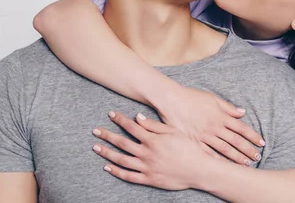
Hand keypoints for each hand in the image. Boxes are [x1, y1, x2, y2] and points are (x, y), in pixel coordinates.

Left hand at [92, 111, 218, 189]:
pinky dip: (116, 172)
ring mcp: (146, 167)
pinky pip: (128, 176)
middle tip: (95, 131)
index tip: (111, 114)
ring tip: (96, 148)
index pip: (131, 127)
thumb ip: (154, 125)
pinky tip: (107, 167)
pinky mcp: (148, 179)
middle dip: (107, 135)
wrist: (199, 169)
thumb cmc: (189, 148)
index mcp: (153, 139)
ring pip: (121, 160)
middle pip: (122, 142)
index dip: (120, 119)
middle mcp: (146, 153)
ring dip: (107, 153)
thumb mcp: (173, 132)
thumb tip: (138, 117)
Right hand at [155, 86, 263, 163]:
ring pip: (224, 149)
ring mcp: (204, 135)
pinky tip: (224, 166)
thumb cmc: (192, 97)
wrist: (172, 101)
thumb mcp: (213, 98)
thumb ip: (228, 107)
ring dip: (236, 157)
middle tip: (257, 157)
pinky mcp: (194, 141)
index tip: (261, 143)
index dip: (253, 136)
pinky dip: (217, 160)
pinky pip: (208, 153)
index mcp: (221, 116)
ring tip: (245, 164)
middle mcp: (215, 127)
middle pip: (235, 141)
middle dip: (248, 150)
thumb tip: (242, 113)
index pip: (241, 128)